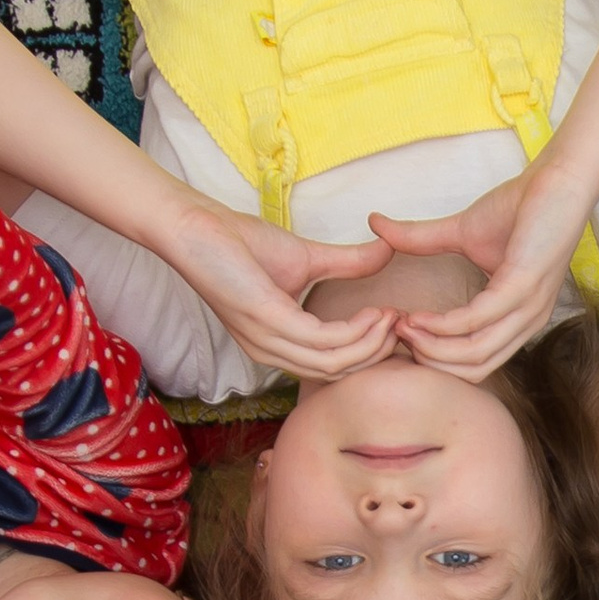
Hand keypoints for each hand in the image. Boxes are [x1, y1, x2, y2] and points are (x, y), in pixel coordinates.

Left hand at [151, 189, 398, 382]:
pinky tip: (371, 312)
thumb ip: (347, 263)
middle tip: (401, 325)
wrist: (196, 226)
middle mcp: (272, 353)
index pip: (331, 367)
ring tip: (391, 318)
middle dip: (376, 353)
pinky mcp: (267, 322)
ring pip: (333, 364)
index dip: (368, 351)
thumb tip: (387, 250)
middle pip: (337, 373)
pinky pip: (321, 341)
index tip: (395, 323)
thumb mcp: (306, 258)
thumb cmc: (239, 242)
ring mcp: (268, 341)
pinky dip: (353, 331)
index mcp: (279, 346)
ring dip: (370, 344)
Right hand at [383, 156, 597, 378]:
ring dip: (433, 347)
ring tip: (403, 327)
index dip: (436, 357)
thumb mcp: (460, 232)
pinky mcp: (524, 288)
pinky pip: (478, 321)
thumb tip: (376, 225)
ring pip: (475, 355)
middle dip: (430, 360)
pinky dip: (445, 325)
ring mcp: (528, 309)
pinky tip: (420, 315)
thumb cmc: (519, 206)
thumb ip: (420, 240)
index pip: (475, 363)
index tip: (402, 336)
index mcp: (517, 320)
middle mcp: (526, 324)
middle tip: (396, 337)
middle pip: (473, 370)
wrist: (557, 178)